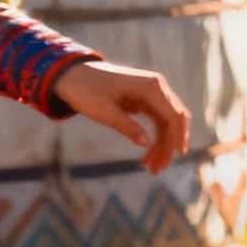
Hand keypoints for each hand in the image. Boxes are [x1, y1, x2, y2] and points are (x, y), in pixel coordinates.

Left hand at [50, 60, 190, 175]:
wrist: (71, 76)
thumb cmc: (85, 91)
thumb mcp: (104, 111)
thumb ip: (126, 126)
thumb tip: (146, 143)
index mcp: (151, 86)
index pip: (173, 116)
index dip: (176, 138)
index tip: (173, 158)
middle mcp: (156, 88)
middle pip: (173, 121)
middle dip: (169, 146)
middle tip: (157, 170)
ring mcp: (151, 94)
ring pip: (165, 124)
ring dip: (161, 145)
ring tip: (150, 168)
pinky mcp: (143, 101)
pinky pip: (156, 122)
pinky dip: (154, 138)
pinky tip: (147, 154)